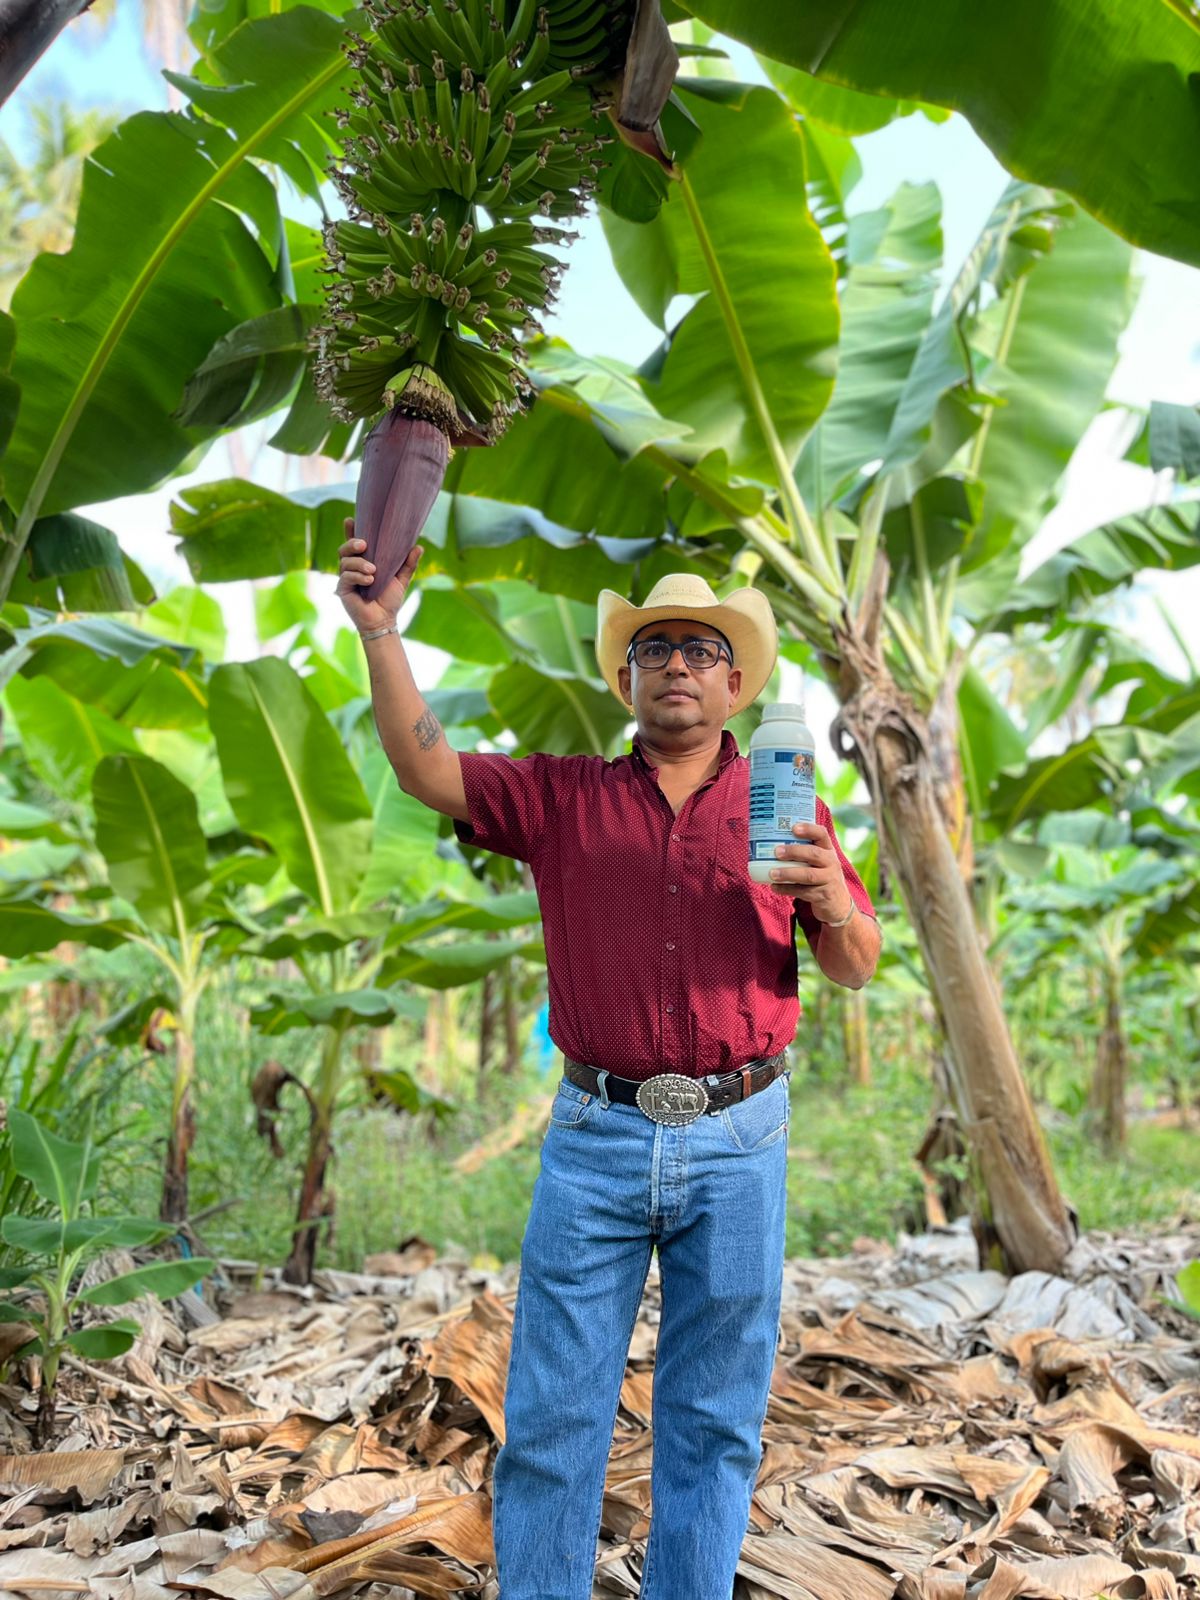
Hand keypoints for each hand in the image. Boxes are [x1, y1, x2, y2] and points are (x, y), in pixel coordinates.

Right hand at [335, 516, 421, 631]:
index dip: (350, 531)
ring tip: (373, 571)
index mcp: (363, 562)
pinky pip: (345, 577)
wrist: (384, 620)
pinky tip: (369, 581)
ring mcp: (346, 578)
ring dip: (359, 564)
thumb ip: (408, 563)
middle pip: (344, 549)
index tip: (350, 520)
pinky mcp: (342, 589)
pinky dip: (358, 577)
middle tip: (364, 545)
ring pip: (345, 562)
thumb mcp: (401, 579)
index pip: (354, 544)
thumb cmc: (389, 599)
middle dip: (352, 543)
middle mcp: (352, 568)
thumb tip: (418, 546)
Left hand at [768, 821, 853, 922]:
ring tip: (772, 873)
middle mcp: (831, 863)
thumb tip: (771, 845)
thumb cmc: (821, 877)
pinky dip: (786, 889)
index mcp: (828, 851)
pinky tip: (774, 887)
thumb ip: (804, 853)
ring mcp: (829, 880)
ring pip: (808, 875)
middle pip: (814, 854)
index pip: (822, 835)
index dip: (809, 829)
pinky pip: (803, 892)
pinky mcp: (823, 895)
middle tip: (777, 851)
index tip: (793, 827)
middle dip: (794, 851)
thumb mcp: (819, 862)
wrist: (838, 904)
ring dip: (788, 873)